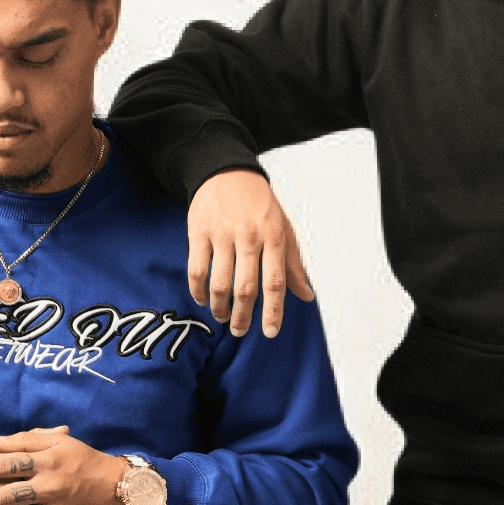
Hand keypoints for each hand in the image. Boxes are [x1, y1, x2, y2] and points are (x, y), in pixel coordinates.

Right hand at [184, 168, 314, 338]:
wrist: (227, 172)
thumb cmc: (259, 205)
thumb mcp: (283, 230)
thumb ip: (293, 265)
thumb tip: (306, 297)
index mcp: (274, 237)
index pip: (275, 282)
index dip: (273, 311)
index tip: (270, 332)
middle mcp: (249, 236)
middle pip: (245, 287)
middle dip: (242, 316)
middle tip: (239, 331)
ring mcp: (222, 234)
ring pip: (219, 283)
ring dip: (219, 307)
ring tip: (222, 316)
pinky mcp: (199, 231)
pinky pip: (197, 270)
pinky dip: (198, 291)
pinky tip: (202, 299)